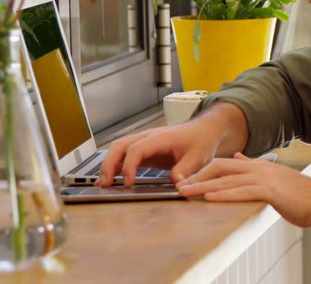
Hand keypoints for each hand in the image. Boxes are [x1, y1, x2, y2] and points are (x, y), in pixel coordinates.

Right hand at [97, 120, 218, 186]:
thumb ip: (186, 170)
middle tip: (105, 184)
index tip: (129, 183)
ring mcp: (144, 142)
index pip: (137, 149)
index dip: (129, 166)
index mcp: (160, 138)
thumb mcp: (198, 157)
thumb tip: (176, 183)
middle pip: (120, 146)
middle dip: (109, 164)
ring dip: (108, 164)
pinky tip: (109, 179)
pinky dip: (115, 166)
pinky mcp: (144, 149)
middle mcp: (148, 137)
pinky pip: (124, 155)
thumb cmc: (200, 141)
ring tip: (103, 184)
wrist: (203, 130)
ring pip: (118, 149)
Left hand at [177, 153, 310, 229]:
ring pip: (228, 178)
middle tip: (180, 184)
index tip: (189, 178)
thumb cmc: (301, 196)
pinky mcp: (270, 190)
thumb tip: (240, 157)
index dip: (206, 170)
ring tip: (186, 191)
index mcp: (261, 166)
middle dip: (199, 175)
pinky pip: (242, 191)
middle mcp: (261, 168)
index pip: (227, 163)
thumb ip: (256, 168)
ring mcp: (265, 178)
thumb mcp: (276, 178)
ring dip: (204, 185)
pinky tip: (210, 196)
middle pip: (222, 166)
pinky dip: (224, 193)